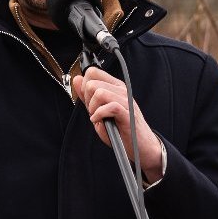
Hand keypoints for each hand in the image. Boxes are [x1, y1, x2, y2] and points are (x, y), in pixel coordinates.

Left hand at [72, 67, 164, 182]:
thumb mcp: (99, 111)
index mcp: (115, 87)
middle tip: (93, 112)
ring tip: (97, 117)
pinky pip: (110, 107)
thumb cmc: (120, 129)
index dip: (84, 86)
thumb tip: (77, 80)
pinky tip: (100, 121)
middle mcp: (121, 90)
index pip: (93, 72)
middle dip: (87, 99)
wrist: (140, 146)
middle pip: (93, 83)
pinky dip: (99, 115)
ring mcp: (126, 100)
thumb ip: (87, 96)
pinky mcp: (128, 113)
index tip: (87, 100)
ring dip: (93, 108)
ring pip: (100, 93)